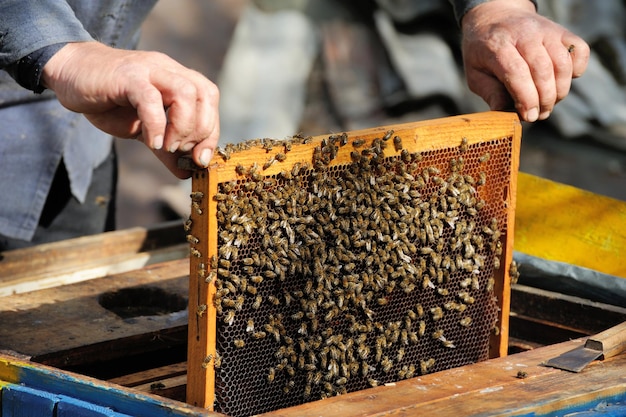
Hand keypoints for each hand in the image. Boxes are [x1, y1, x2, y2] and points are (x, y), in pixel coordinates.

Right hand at [42, 42, 218, 177]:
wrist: (70, 74)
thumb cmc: (108, 100)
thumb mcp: (143, 128)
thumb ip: (165, 149)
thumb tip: (186, 172)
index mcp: (177, 79)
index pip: (209, 99)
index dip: (212, 131)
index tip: (201, 158)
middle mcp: (168, 70)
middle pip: (205, 94)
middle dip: (201, 130)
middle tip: (182, 151)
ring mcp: (149, 71)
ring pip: (185, 93)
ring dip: (183, 126)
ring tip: (167, 146)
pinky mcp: (127, 77)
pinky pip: (150, 99)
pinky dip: (157, 125)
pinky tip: (152, 142)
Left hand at [461, 0, 588, 121]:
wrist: (496, 17)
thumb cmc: (483, 51)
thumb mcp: (474, 72)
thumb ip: (489, 92)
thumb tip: (505, 113)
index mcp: (498, 45)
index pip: (517, 72)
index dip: (526, 98)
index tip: (529, 116)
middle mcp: (525, 34)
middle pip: (542, 70)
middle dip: (543, 100)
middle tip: (539, 115)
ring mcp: (546, 30)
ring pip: (563, 64)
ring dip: (559, 91)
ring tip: (548, 104)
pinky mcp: (562, 31)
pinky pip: (580, 51)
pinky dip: (577, 70)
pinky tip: (562, 81)